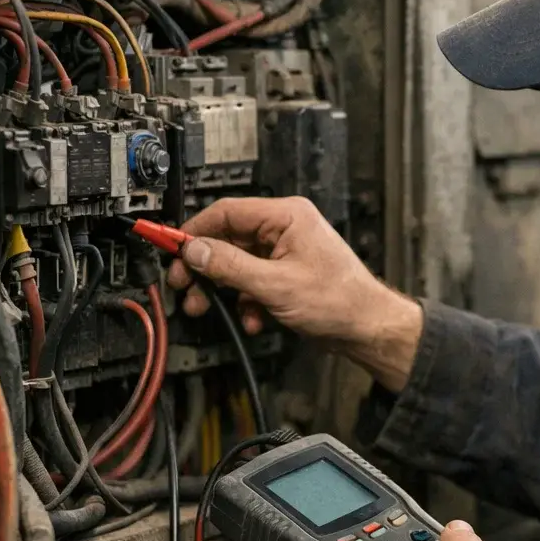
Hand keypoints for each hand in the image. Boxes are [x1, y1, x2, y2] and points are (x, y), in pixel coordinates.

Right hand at [165, 196, 422, 390]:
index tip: (171, 247)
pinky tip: (252, 319)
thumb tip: (195, 250)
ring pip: (237, 264)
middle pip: (227, 239)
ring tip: (208, 307)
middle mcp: (285, 228)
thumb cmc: (340, 301)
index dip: (195, 230)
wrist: (368, 329)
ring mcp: (286, 252)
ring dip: (223, 289)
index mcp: (286, 216)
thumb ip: (230, 266)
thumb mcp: (275, 284)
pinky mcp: (287, 275)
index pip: (226, 212)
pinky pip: (253, 282)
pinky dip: (246, 302)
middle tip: (184, 285)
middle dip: (205, 266)